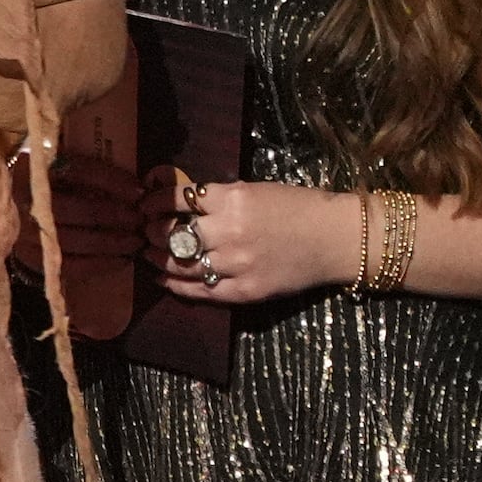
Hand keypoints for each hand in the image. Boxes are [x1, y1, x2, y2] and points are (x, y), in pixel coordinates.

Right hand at [32, 146, 145, 340]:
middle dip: (115, 216)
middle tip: (140, 219)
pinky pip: (71, 266)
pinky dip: (100, 264)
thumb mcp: (51, 167)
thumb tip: (132, 185)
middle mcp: (23, 200)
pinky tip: (120, 260)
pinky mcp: (30, 259)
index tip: (138, 190)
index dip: (111, 181)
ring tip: (135, 241)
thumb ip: (80, 170)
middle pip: (77, 209)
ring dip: (112, 242)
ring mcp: (24, 233)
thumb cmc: (36, 188)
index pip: (76, 171)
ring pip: (76, 240)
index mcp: (29, 169)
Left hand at [140, 168, 356, 305]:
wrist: (337, 238)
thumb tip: (182, 202)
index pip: (178, 200)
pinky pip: (202, 292)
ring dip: (159, 261)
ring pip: (182, 266)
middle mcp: (229, 232)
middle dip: (153, 233)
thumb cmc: (299, 207)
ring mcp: (236, 264)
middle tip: (145, 233)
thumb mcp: (254, 190)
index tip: (145, 204)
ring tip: (149, 256)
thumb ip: (219, 198)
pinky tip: (165, 281)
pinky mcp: (246, 290)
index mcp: (231, 199)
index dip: (155, 203)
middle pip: (172, 235)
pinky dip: (178, 287)